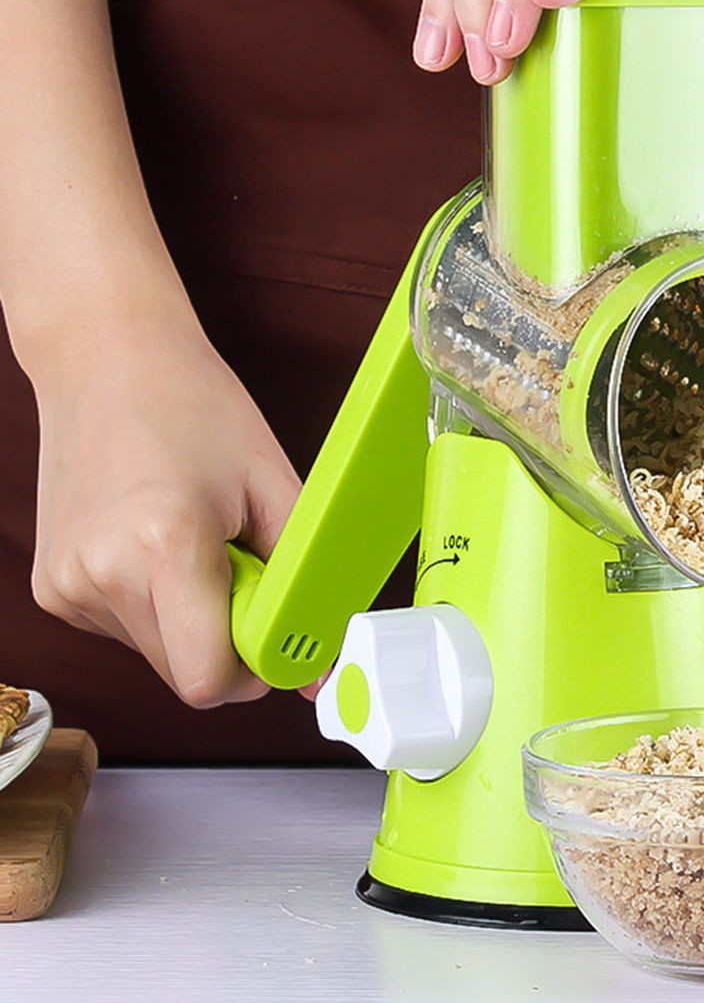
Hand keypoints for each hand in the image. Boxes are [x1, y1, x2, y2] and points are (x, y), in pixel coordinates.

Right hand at [29, 312, 300, 707]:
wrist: (105, 358)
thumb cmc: (194, 406)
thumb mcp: (272, 482)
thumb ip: (298, 581)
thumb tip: (316, 671)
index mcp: (161, 547)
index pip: (208, 680)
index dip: (254, 670)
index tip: (277, 633)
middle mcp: (102, 576)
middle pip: (184, 674)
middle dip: (229, 641)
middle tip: (242, 568)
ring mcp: (67, 587)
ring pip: (157, 654)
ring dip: (192, 622)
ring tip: (196, 541)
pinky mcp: (51, 588)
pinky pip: (126, 629)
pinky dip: (157, 605)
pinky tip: (159, 542)